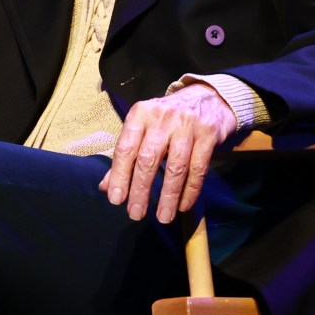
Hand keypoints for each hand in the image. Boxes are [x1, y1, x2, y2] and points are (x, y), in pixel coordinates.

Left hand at [98, 83, 236, 223]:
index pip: (125, 147)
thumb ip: (126, 156)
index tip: (116, 199)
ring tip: (163, 216)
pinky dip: (190, 191)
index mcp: (140, 114)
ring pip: (175, 166)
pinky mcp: (208, 134)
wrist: (207, 98)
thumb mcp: (144, 129)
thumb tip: (105, 186)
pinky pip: (198, 168)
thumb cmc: (168, 119)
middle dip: (141, 189)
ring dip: (168, 195)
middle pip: (148, 158)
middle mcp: (162, 117)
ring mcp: (187, 124)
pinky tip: (183, 206)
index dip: (119, 175)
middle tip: (136, 213)